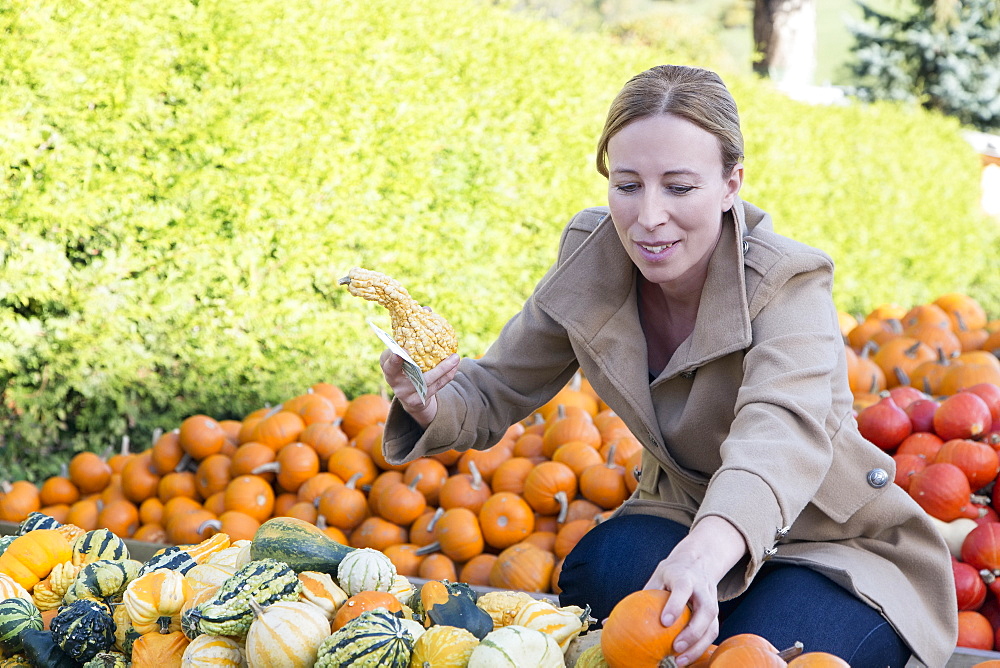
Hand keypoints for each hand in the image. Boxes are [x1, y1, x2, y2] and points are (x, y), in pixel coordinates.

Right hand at [379, 350, 459, 428]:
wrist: (406, 394)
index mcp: (389, 370)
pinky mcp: (419, 400)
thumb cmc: (401, 366)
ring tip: (456, 358)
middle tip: (452, 356)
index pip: (390, 366)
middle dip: (436, 370)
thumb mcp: (396, 357)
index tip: (400, 353)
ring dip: (446, 369)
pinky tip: (455, 365)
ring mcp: (408, 394)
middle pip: (417, 377)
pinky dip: (447, 375)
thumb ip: (401, 347)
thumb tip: (417, 332)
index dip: (394, 360)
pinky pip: (437, 386)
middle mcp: (397, 385)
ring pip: (430, 381)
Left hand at [642, 516, 746, 665]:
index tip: (665, 622)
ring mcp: (712, 601)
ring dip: (698, 645)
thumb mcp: (657, 577)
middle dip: (692, 632)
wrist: (700, 561)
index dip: (675, 605)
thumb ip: (639, 597)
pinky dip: (701, 647)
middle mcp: (702, 589)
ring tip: (681, 660)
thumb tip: (608, 622)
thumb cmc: (672, 573)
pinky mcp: (715, 613)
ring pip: (712, 625)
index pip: (682, 589)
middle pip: (705, 611)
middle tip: (676, 647)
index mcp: (684, 577)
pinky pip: (712, 632)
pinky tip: (686, 658)